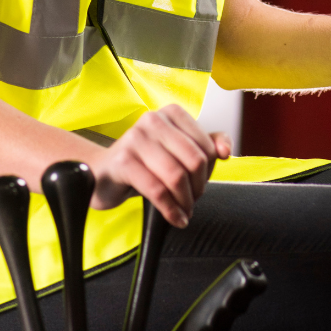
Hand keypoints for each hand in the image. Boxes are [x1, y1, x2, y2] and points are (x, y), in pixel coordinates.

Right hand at [87, 105, 231, 226]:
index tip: (200, 186)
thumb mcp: (178, 151)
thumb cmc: (145, 163)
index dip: (208, 172)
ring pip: (176, 176)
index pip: (206, 146)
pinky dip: (170, 209)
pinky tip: (175, 217)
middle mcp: (154, 120)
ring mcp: (136, 138)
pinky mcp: (123, 161)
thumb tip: (227, 151)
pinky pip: (156, 190)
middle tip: (192, 203)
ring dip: (185, 201)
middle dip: (198, 188)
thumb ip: (207, 146)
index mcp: (172, 113)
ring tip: (184, 212)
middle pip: (194, 160)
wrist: (103, 173)